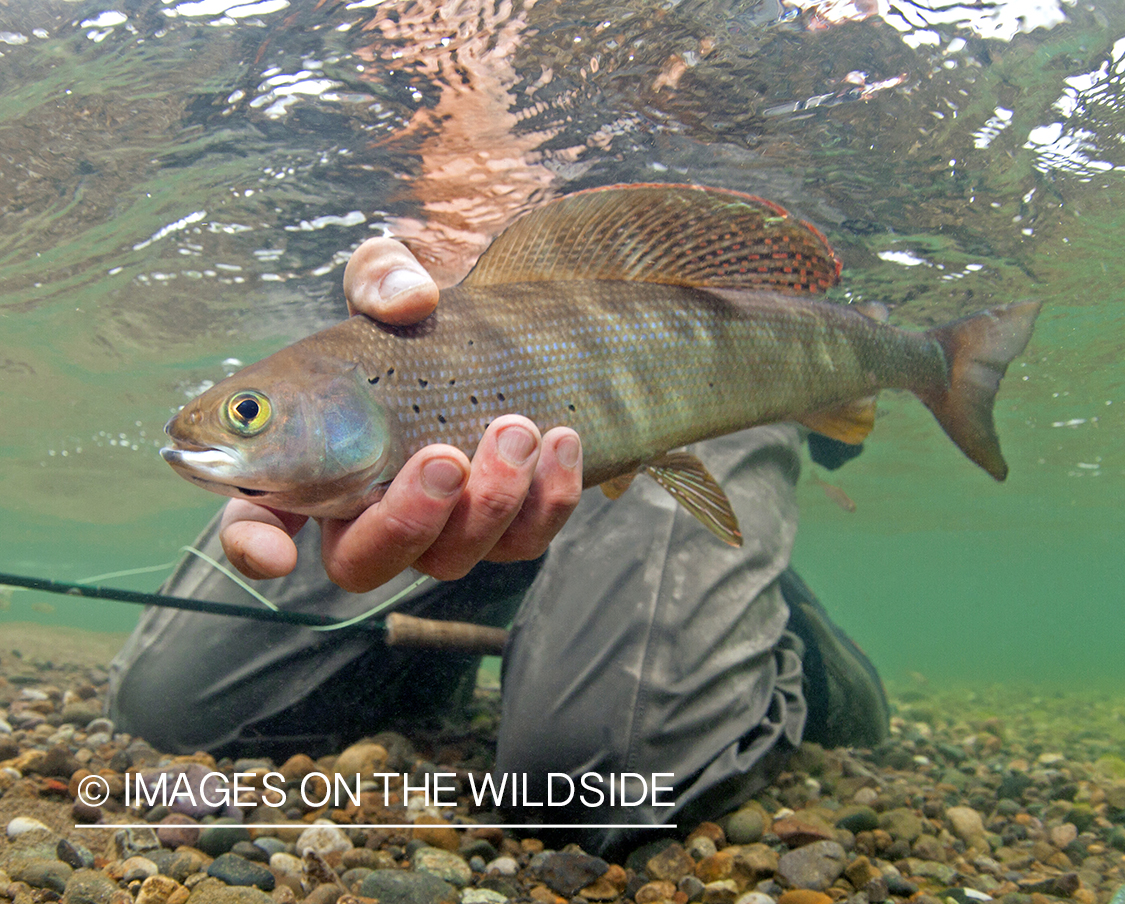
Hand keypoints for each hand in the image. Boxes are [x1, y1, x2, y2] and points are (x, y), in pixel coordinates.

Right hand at [219, 237, 583, 591]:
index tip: (276, 553)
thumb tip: (411, 300)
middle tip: (443, 458)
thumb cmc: (423, 317)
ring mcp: (438, 529)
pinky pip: (524, 542)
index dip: (256, 545)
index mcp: (309, 460)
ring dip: (486, 504)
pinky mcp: (505, 529)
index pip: (258, 520)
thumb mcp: (393, 281)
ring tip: (516, 428)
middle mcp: (367, 510)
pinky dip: (546, 501)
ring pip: (450, 560)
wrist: (507, 333)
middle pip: (361, 563)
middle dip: (404, 522)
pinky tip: (562, 441)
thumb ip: (383, 278)